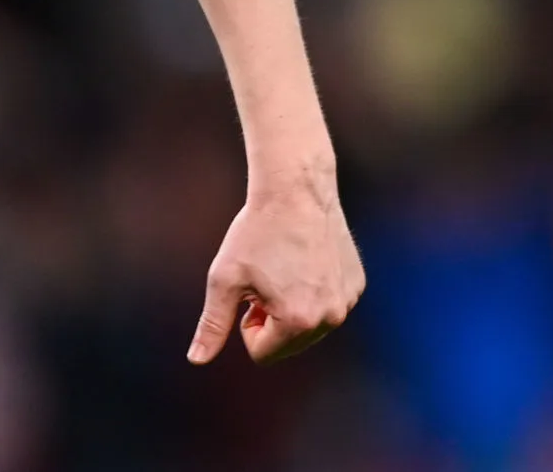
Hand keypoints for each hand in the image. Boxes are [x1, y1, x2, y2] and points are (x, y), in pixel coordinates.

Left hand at [188, 174, 364, 364]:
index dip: (246, 325)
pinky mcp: (356, 285)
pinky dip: (312, 290)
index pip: (262, 353)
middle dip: (270, 319)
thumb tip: (196, 360)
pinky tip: (303, 259)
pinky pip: (327, 304)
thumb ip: (212, 324)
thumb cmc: (254, 234)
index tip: (247, 294)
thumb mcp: (224, 280)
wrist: (294, 192)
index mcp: (298, 321)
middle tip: (265, 280)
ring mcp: (348, 302)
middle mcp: (331, 318)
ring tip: (283, 268)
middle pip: (288, 343)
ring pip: (309, 326)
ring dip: (291, 307)